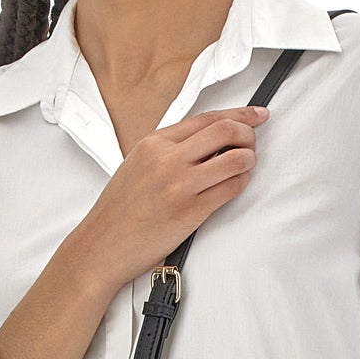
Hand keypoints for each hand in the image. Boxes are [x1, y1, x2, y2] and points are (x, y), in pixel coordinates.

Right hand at [66, 106, 269, 291]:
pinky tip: (238, 183)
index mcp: (154, 143)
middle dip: (249, 133)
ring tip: (247, 164)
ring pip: (235, 159)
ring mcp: (180, 185)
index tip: (257, 114)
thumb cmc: (120, 210)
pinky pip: (230, 188)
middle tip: (253, 142)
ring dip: (249, 159)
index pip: (207, 119)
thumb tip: (208, 142)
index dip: (239, 113)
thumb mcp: (137, 164)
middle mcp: (167, 159)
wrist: (102, 245)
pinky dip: (241, 182)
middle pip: (225, 131)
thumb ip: (169, 149)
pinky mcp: (191, 212)